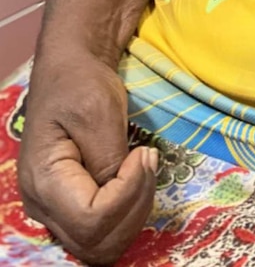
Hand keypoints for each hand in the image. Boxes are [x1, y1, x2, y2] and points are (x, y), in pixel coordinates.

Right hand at [17, 44, 156, 264]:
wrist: (70, 71)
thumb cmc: (80, 83)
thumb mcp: (98, 110)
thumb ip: (109, 157)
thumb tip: (124, 190)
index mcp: (43, 180)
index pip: (92, 219)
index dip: (127, 194)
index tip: (143, 153)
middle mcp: (43, 206)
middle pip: (96, 242)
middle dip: (134, 207)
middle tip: (147, 161)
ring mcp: (56, 211)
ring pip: (101, 246)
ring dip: (134, 214)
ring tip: (144, 169)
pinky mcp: (72, 208)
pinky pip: (103, 233)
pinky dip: (128, 214)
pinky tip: (137, 181)